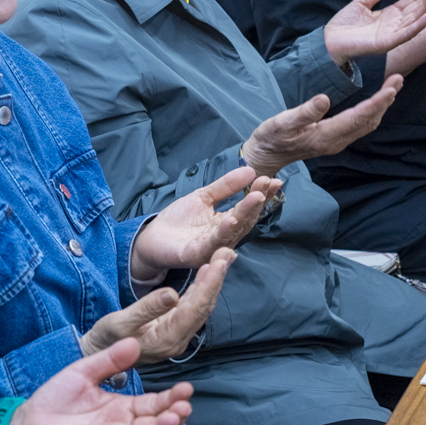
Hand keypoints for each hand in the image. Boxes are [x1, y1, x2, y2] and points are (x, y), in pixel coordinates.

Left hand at [7, 337, 193, 424]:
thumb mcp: (85, 371)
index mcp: (122, 408)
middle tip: (186, 404)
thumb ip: (109, 360)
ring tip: (175, 416)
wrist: (28, 420)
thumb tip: (134, 342)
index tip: (186, 388)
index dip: (171, 398)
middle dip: (173, 414)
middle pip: (155, 422)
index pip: (153, 404)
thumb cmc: (56, 398)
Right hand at [80, 248, 233, 361]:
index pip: (195, 308)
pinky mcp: (174, 329)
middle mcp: (178, 339)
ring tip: (223, 257)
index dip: (209, 284)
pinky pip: (193, 307)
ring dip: (212, 281)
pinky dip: (202, 287)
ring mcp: (178, 335)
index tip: (219, 261)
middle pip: (204, 307)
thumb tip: (172, 294)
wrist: (99, 356)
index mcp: (167, 339)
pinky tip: (207, 272)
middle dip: (216, 279)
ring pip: (201, 306)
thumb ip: (147, 309)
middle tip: (227, 252)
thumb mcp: (120, 323)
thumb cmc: (105, 341)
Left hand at [128, 165, 279, 276]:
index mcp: (227, 223)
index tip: (273, 180)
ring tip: (256, 197)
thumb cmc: (178, 219)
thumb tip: (251, 170)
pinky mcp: (195, 254)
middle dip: (256, 202)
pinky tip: (231, 218)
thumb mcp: (204, 197)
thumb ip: (226, 186)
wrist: (152, 237)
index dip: (261, 195)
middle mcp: (224, 237)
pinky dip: (223, 232)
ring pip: (233, 231)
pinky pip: (212, 244)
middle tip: (266, 184)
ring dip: (245, 214)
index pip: (248, 209)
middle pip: (245, 220)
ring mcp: (211, 247)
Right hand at [241, 79, 404, 177]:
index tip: (391, 88)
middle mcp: (336, 141)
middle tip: (398, 79)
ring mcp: (337, 142)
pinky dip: (372, 111)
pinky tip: (376, 102)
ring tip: (393, 87)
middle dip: (385, 101)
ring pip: (367, 124)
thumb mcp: (283, 122)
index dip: (376, 103)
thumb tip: (325, 98)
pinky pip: (360, 126)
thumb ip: (305, 112)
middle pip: (368, 121)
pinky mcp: (335, 140)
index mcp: (326, 136)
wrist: (266, 155)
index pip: (358, 118)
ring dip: (382, 106)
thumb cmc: (271, 137)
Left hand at [323, 0, 425, 64]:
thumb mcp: (363, 2)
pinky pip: (405, 34)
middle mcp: (394, 25)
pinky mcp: (386, 44)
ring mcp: (392, 35)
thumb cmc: (344, 25)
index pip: (412, 0)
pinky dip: (418, 26)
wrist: (329, 41)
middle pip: (417, 8)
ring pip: (414, 19)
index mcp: (390, 15)